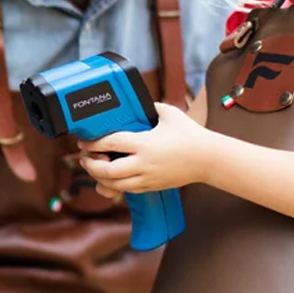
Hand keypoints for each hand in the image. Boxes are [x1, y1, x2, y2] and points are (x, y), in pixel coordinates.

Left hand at [78, 102, 211, 192]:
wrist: (209, 159)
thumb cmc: (190, 135)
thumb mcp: (169, 114)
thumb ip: (150, 106)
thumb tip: (135, 102)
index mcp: (145, 143)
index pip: (111, 143)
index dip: (93, 144)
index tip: (83, 141)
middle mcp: (144, 163)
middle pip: (107, 171)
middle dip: (91, 165)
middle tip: (84, 157)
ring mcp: (147, 177)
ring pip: (114, 185)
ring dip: (99, 178)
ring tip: (94, 167)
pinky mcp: (151, 186)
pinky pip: (126, 190)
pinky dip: (113, 185)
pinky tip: (109, 176)